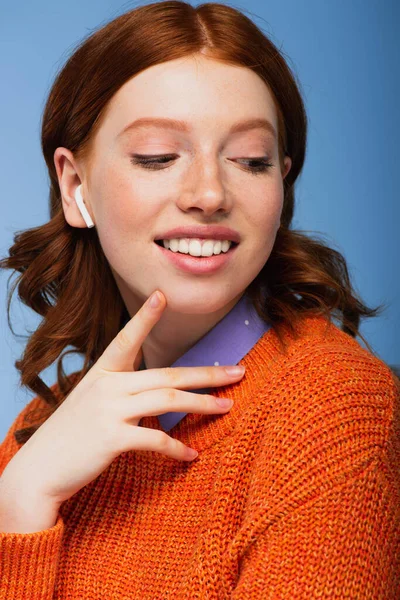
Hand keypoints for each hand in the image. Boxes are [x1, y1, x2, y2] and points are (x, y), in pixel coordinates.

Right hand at [0, 291, 244, 506]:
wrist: (40, 469)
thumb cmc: (70, 434)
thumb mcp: (91, 401)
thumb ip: (122, 391)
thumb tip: (158, 392)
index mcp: (102, 372)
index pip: (127, 338)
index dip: (146, 317)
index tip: (162, 294)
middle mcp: (108, 386)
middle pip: (167, 373)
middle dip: (206, 372)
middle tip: (238, 371)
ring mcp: (110, 411)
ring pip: (168, 399)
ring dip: (202, 403)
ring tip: (228, 406)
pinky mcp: (112, 439)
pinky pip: (155, 440)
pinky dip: (176, 448)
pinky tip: (192, 455)